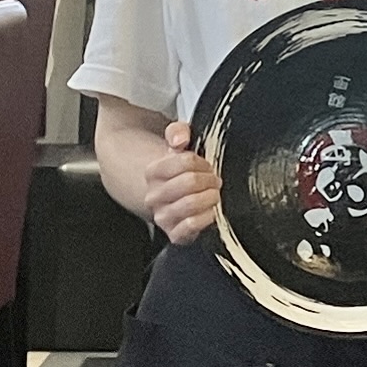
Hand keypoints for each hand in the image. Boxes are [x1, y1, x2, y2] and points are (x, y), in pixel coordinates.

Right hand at [144, 120, 222, 245]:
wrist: (176, 197)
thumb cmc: (182, 172)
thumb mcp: (179, 146)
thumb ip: (178, 131)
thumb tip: (180, 139)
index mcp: (152, 173)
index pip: (185, 161)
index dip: (202, 162)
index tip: (206, 166)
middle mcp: (154, 196)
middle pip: (189, 182)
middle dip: (209, 180)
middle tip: (214, 180)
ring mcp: (163, 216)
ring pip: (190, 204)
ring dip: (209, 197)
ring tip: (213, 194)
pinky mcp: (174, 234)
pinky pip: (190, 226)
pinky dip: (205, 218)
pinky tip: (210, 211)